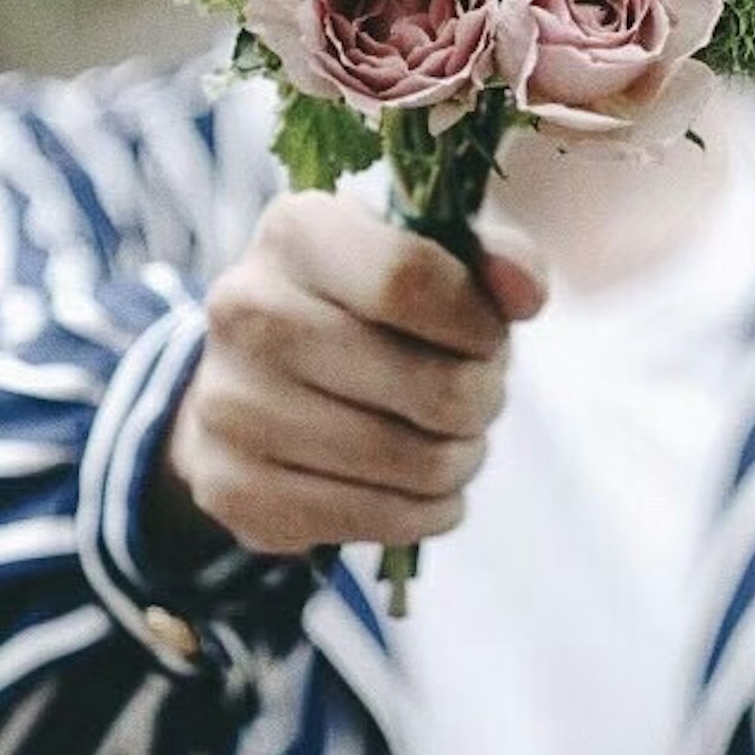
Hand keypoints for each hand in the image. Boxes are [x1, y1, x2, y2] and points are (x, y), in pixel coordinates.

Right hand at [154, 193, 550, 561]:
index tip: (488, 336)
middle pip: (428, 387)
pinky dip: (422, 513)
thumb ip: (492, 259)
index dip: (478, 323)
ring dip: (459, 461)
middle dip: (481, 400)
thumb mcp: (425, 256)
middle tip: (477, 397)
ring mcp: (229, 405)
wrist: (253, 377)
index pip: (410, 280)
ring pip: (408, 463)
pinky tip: (419, 489)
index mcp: (295, 232)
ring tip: (452, 442)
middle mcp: (244, 311)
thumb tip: (526, 293)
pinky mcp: (233, 489)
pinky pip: (371, 522)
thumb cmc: (363, 307)